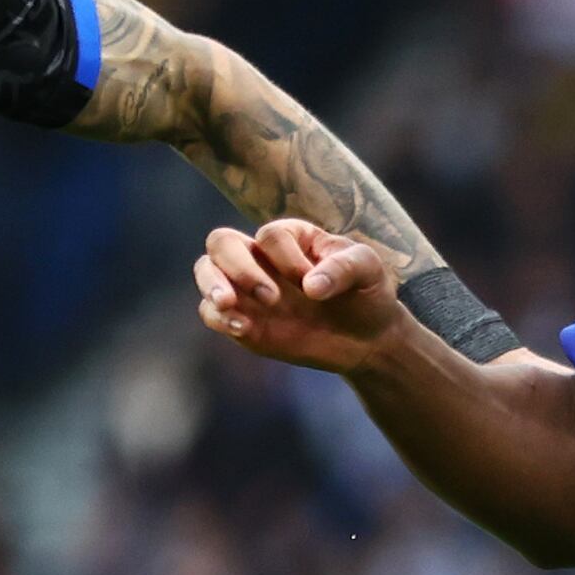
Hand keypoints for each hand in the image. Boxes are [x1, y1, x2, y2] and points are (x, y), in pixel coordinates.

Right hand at [195, 217, 406, 374]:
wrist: (367, 338)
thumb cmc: (366, 293)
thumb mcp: (368, 270)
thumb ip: (343, 268)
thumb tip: (310, 287)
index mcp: (290, 236)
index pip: (270, 236)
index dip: (286, 258)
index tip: (311, 285)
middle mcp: (260, 257)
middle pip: (221, 242)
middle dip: (237, 266)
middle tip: (269, 296)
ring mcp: (246, 289)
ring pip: (205, 270)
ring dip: (212, 284)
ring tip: (229, 304)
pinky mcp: (241, 320)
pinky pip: (210, 313)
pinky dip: (218, 319)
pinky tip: (243, 329)